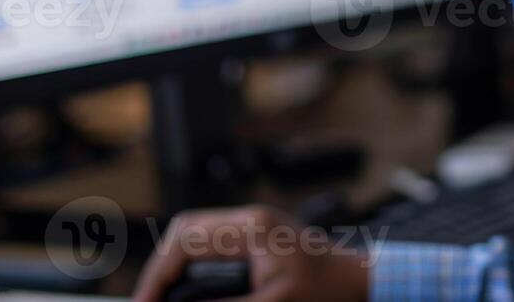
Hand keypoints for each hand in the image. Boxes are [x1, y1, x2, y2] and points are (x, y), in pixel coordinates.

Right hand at [131, 205, 370, 301]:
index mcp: (252, 227)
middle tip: (149, 301)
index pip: (185, 240)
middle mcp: (250, 219)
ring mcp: (254, 226)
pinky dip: (195, 266)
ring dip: (175, 266)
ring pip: (195, 237)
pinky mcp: (259, 239)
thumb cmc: (328, 291)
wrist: (364, 281)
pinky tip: (190, 290)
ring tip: (163, 297)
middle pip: (184, 232)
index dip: (158, 275)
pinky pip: (214, 245)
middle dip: (161, 268)